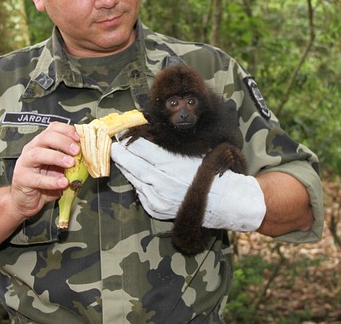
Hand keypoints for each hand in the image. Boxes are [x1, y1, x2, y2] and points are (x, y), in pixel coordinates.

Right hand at [10, 121, 79, 217]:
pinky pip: (37, 178)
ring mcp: (25, 163)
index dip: (67, 130)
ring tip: (70, 163)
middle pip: (45, 137)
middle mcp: (31, 149)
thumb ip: (70, 160)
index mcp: (41, 143)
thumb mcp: (60, 168)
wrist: (26, 200)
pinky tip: (63, 182)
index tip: (80, 138)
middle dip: (63, 142)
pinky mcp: (22, 179)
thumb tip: (88, 156)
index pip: (53, 128)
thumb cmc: (44, 181)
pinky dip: (52, 180)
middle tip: (76, 151)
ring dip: (56, 157)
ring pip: (38, 154)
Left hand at [111, 137, 266, 230]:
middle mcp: (161, 183)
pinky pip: (140, 192)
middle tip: (115, 143)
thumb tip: (147, 131)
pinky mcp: (156, 210)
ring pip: (133, 178)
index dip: (128, 139)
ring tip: (122, 156)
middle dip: (121, 152)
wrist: (225, 201)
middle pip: (131, 163)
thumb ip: (169, 143)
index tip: (121, 133)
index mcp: (170, 165)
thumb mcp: (193, 151)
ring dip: (127, 166)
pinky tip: (139, 174)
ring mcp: (157, 198)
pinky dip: (138, 182)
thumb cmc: (210, 170)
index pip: (140, 148)